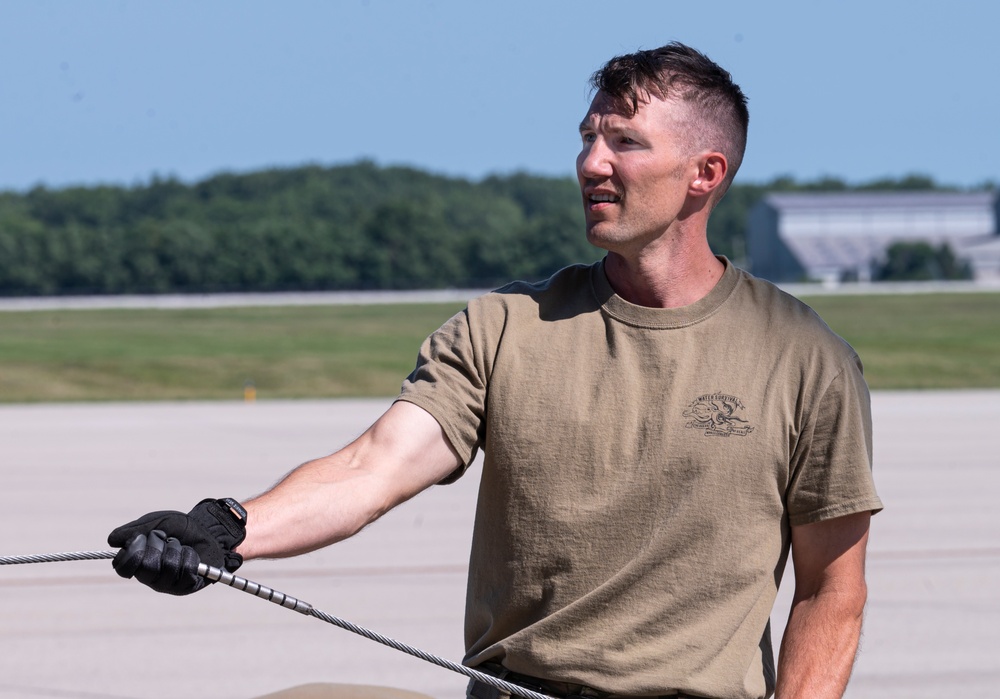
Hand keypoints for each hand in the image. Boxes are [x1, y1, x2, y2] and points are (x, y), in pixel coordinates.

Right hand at [108, 498, 246, 594]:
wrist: (208, 530)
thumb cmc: (180, 528)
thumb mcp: (158, 522)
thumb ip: (134, 529)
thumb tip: (111, 540)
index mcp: (138, 561)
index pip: (122, 567)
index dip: (132, 552)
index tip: (142, 538)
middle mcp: (150, 576)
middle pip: (146, 568)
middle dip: (158, 546)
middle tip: (166, 538)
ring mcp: (168, 583)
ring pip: (168, 568)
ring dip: (176, 549)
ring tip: (180, 545)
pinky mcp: (186, 586)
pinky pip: (186, 571)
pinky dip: (190, 556)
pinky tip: (191, 553)